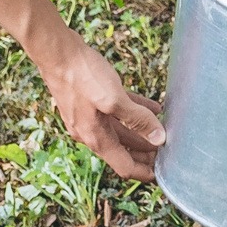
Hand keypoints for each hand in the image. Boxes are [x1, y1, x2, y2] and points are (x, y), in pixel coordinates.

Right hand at [43, 38, 165, 180]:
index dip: (144, 172)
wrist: (57, 52)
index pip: (124, 166)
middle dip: (146, 153)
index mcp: (96, 137)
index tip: (163, 174)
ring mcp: (89, 116)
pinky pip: (117, 112)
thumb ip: (137, 119)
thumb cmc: (82, 76)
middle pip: (123, 150)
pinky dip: (135, 112)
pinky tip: (153, 108)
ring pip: (121, 130)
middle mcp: (91, 132)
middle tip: (169, 151)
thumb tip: (159, 138)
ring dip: (142, 132)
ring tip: (164, 130)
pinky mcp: (90, 101)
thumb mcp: (114, 99)